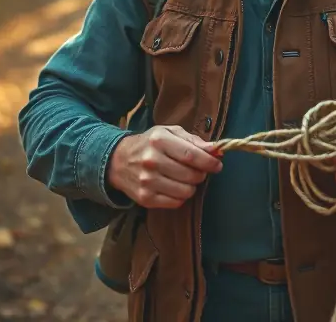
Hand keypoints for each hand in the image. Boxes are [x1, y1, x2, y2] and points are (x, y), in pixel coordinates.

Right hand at [107, 125, 223, 208]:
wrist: (117, 161)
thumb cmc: (149, 144)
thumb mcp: (169, 133)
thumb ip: (193, 140)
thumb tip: (216, 150)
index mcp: (159, 140)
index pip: (192, 155)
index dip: (209, 162)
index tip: (217, 165)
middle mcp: (152, 161)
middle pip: (191, 175)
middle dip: (201, 174)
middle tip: (198, 170)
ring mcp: (147, 181)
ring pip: (186, 191)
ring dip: (191, 186)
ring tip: (184, 178)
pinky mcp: (145, 198)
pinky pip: (176, 203)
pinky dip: (180, 196)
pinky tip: (173, 187)